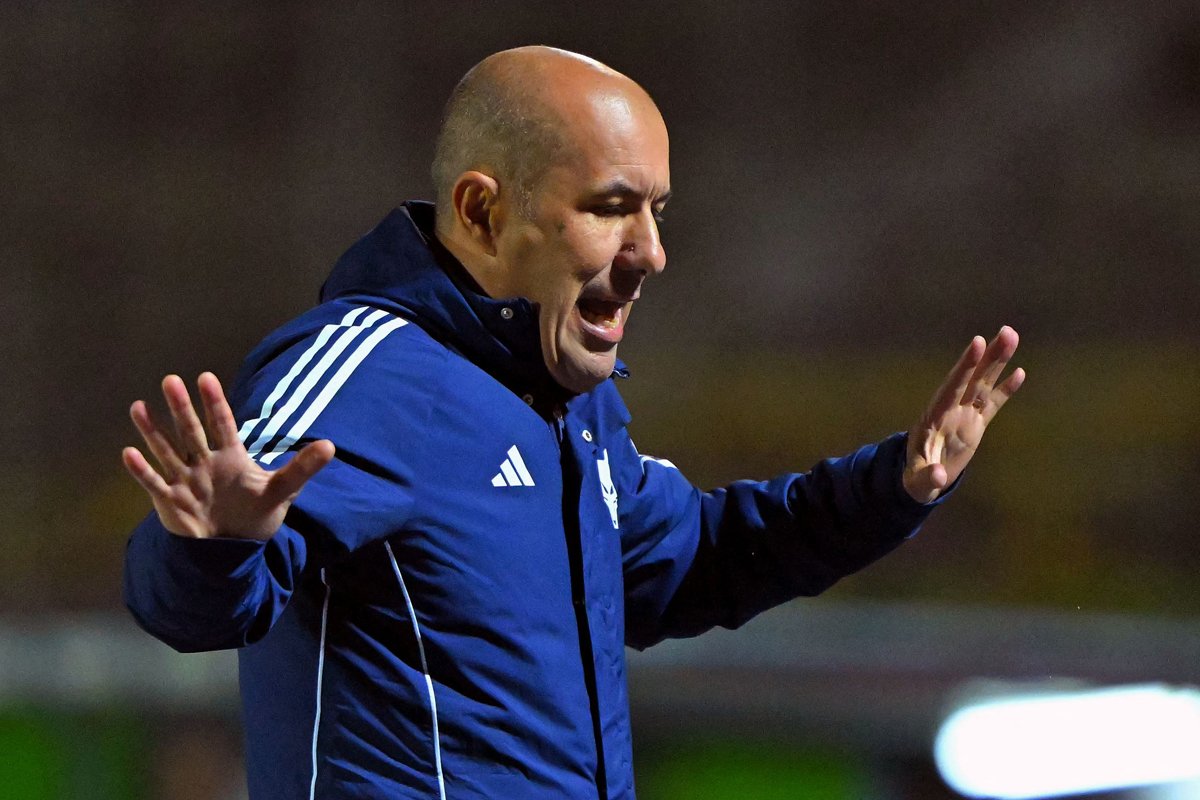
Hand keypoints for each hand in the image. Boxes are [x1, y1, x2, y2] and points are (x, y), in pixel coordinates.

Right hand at [122, 372, 334, 539]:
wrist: (235, 546)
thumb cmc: (256, 512)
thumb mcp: (282, 490)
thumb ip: (302, 468)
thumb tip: (330, 446)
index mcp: (231, 456)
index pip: (222, 424)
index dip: (214, 402)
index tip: (206, 377)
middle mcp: (205, 462)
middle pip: (192, 430)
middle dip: (182, 407)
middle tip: (171, 380)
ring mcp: (185, 480)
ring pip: (166, 450)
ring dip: (152, 430)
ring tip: (138, 406)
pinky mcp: (171, 501)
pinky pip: (154, 483)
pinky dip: (142, 470)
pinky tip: (128, 453)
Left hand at [903, 326, 1024, 502]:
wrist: (921, 482)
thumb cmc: (916, 481)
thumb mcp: (918, 482)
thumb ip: (928, 477)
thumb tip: (939, 476)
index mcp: (934, 417)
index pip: (952, 387)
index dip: (965, 366)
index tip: (977, 343)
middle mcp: (950, 410)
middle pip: (972, 378)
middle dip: (987, 356)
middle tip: (1006, 331)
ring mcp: (964, 415)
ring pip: (983, 384)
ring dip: (997, 362)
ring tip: (1011, 336)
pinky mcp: (976, 424)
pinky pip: (993, 403)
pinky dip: (1005, 389)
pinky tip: (1019, 372)